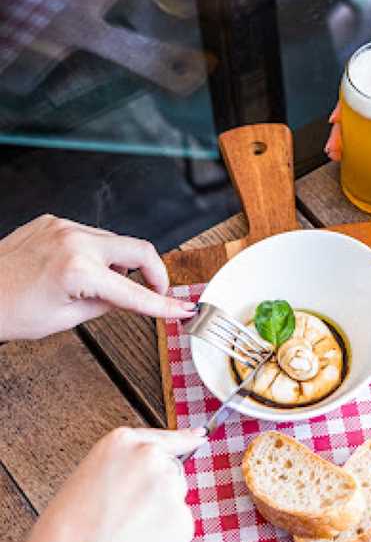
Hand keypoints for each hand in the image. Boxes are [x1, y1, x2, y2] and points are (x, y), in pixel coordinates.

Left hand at [0, 215, 194, 340]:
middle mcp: (74, 241)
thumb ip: (106, 304)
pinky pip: (92, 235)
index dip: (163, 305)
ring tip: (110, 285)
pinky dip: (100, 253)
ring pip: (117, 241)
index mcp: (78, 271)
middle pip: (139, 249)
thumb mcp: (66, 319)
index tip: (182, 309)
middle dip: (155, 273)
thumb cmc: (7, 311)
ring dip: (124, 262)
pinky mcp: (54, 222)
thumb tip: (129, 299)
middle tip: (156, 292)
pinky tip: (87, 270)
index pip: (135, 292)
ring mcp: (64, 227)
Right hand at [12, 427, 205, 541]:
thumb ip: (124, 467)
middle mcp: (151, 459)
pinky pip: (178, 527)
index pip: (165, 437)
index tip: (199, 436)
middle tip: (125, 517)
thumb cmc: (67, 535)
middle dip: (157, 491)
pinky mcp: (184, 520)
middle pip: (171, 471)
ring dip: (160, 515)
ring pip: (175, 500)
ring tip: (123, 535)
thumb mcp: (87, 479)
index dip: (183, 439)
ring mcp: (170, 488)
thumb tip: (152, 469)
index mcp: (122, 443)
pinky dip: (164, 539)